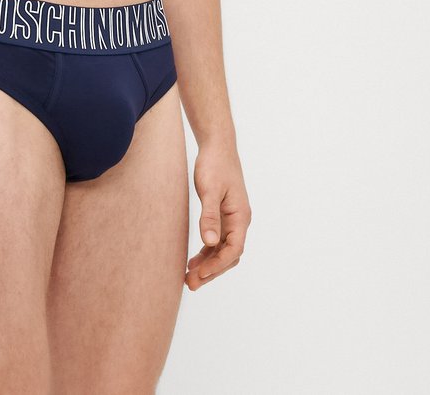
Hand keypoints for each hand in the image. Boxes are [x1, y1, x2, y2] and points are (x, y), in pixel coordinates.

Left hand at [185, 138, 250, 290]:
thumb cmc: (214, 164)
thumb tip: (209, 242)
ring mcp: (231, 219)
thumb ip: (209, 216)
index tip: (200, 275)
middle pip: (228, 255)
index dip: (217, 265)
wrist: (217, 145)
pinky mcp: (222, 215)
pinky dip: (206, 252)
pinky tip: (193, 260)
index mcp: (240, 216)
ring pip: (222, 250)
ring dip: (208, 264)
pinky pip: (216, 241)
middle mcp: (239, 221)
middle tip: (190, 284)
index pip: (233, 250)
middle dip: (211, 271)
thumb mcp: (210, 190)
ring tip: (189, 278)